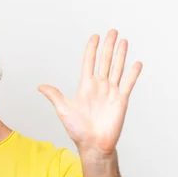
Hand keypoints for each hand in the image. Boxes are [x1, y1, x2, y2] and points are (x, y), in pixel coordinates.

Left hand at [38, 29, 141, 155]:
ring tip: (124, 40)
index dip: (91, 49)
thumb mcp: (63, 110)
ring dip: (120, 54)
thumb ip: (55, 96)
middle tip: (112, 31)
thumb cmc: (77, 130)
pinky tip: (136, 63)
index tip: (94, 36)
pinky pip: (128, 84)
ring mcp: (111, 93)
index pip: (89, 63)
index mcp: (86, 87)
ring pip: (117, 68)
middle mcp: (99, 87)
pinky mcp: (121, 101)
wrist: (93, 145)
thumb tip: (40, 86)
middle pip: (105, 61)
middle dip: (108, 46)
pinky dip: (133, 74)